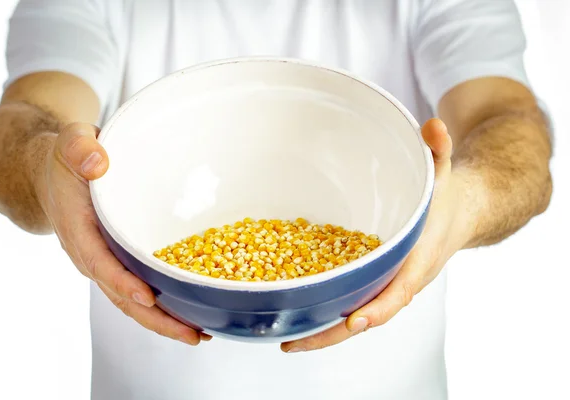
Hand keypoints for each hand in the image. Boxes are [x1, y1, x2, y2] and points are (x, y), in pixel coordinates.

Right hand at [35, 123, 209, 344]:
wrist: (55, 175)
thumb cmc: (68, 160)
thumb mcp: (70, 142)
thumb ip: (79, 149)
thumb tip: (97, 162)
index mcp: (78, 229)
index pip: (99, 261)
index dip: (122, 282)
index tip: (148, 298)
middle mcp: (90, 254)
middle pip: (120, 295)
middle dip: (155, 318)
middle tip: (191, 334)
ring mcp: (105, 262)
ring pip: (131, 301)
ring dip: (163, 320)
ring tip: (199, 334)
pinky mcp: (119, 260)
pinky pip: (138, 287)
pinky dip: (162, 305)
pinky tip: (190, 311)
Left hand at [281, 118, 472, 352]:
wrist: (462, 213)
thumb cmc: (449, 197)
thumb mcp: (444, 172)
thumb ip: (439, 150)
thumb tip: (433, 125)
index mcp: (417, 262)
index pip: (398, 293)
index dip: (376, 309)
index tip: (352, 321)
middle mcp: (400, 280)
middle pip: (365, 317)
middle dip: (331, 334)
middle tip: (292, 343)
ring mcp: (386, 283)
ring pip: (354, 314)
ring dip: (322, 330)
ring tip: (285, 338)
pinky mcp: (375, 278)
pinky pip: (351, 299)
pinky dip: (328, 310)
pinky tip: (299, 310)